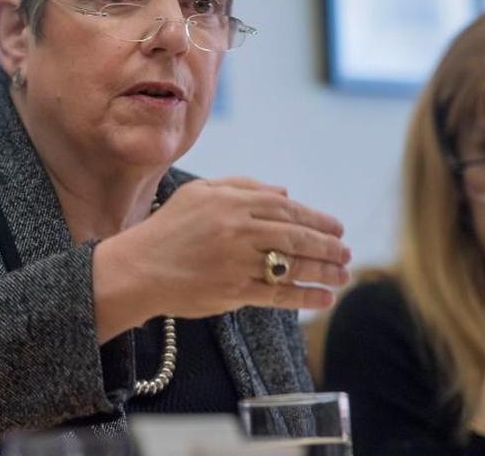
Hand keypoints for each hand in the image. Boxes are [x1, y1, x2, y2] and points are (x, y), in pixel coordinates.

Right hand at [95, 177, 350, 326]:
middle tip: (346, 252)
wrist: (137, 268)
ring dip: (323, 270)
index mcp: (229, 201)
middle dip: (327, 244)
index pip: (285, 207)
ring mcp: (235, 260)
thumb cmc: (168, 229)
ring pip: (291, 264)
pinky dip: (305, 297)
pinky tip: (324, 298)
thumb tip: (285, 193)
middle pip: (294, 234)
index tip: (337, 227)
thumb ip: (242, 186)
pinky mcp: (233, 290)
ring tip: (343, 275)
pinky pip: (278, 294)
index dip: (316, 218)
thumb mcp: (199, 193)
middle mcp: (235, 228)